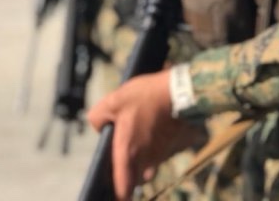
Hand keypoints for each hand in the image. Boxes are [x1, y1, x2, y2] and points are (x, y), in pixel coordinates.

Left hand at [85, 70, 200, 200]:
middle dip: (132, 172)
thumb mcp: (113, 101)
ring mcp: (163, 154)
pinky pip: (164, 152)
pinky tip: (159, 127)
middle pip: (137, 178)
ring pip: (151, 165)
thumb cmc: (145, 96)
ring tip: (145, 135)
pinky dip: (160, 145)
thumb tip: (101, 127)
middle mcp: (146, 159)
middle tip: (128, 155)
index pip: (122, 189)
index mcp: (127, 153)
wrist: (181, 89)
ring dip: (147, 157)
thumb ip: (97, 118)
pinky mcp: (177, 145)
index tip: (116, 196)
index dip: (118, 195)